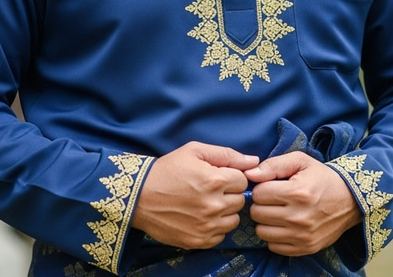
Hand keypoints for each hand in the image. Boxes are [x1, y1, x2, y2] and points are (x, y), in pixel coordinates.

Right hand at [131, 142, 258, 248]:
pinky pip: (221, 236)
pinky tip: (201, 217)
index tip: (218, 176)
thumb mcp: (194, 151)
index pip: (243, 180)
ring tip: (206, 203)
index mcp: (215, 180)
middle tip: (211, 189)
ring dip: (224, 211)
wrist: (139, 196)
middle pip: (240, 201)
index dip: (231, 176)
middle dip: (229, 193)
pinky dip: (215, 227)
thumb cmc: (168, 169)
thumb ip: (226, 154)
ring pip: (233, 220)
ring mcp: (207, 226)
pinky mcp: (199, 241)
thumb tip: (253, 161)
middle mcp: (214, 205)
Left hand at [245, 153, 362, 255]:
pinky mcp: (306, 248)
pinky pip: (274, 247)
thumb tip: (249, 174)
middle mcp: (299, 217)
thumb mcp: (300, 161)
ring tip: (276, 211)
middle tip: (272, 199)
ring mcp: (302, 236)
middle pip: (257, 214)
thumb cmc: (321, 177)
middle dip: (261, 204)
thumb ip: (273, 165)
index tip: (270, 186)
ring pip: (262, 232)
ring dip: (265, 221)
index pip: (258, 194)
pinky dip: (274, 236)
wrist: (350, 199)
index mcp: (297, 193)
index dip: (261, 188)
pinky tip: (283, 225)